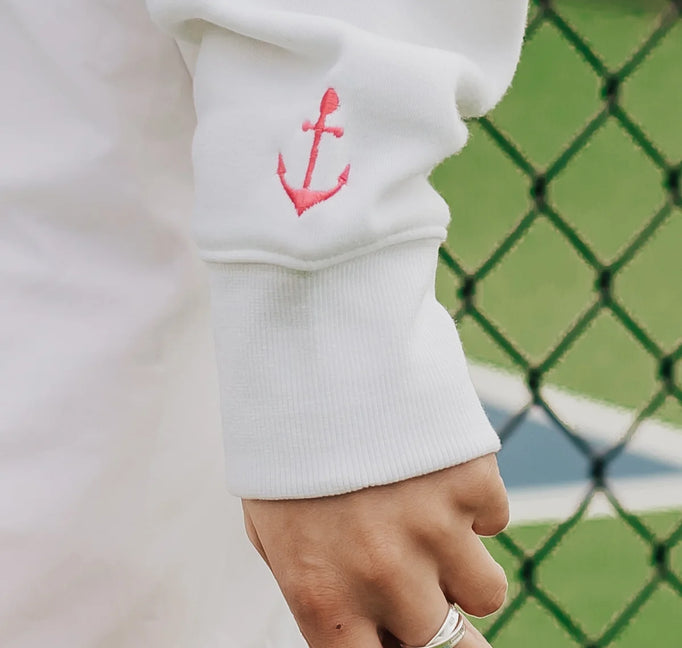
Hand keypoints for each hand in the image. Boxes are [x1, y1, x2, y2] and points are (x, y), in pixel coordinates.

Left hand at [241, 453, 508, 647]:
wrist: (313, 346)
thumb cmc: (283, 442)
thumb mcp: (275, 527)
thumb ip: (321, 589)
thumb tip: (364, 630)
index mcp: (325, 598)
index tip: (404, 636)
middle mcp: (383, 577)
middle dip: (442, 624)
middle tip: (434, 595)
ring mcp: (434, 529)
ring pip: (486, 592)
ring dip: (463, 564)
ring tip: (429, 519)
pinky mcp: (472, 480)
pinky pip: (494, 518)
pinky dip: (472, 500)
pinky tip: (432, 465)